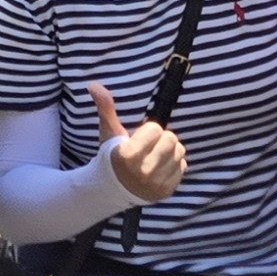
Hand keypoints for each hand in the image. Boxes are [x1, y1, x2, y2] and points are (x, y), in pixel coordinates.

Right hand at [87, 80, 186, 205]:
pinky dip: (175, 164)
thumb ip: (105, 108)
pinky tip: (161, 166)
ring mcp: (156, 184)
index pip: (155, 129)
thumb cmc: (113, 155)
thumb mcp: (109, 132)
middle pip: (171, 140)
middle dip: (162, 138)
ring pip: (180, 153)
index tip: (140, 137)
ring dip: (171, 150)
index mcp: (128, 156)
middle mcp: (143, 172)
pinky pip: (183, 167)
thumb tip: (93, 84)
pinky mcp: (166, 191)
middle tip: (151, 144)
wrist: (113, 188)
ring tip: (156, 155)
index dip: (149, 130)